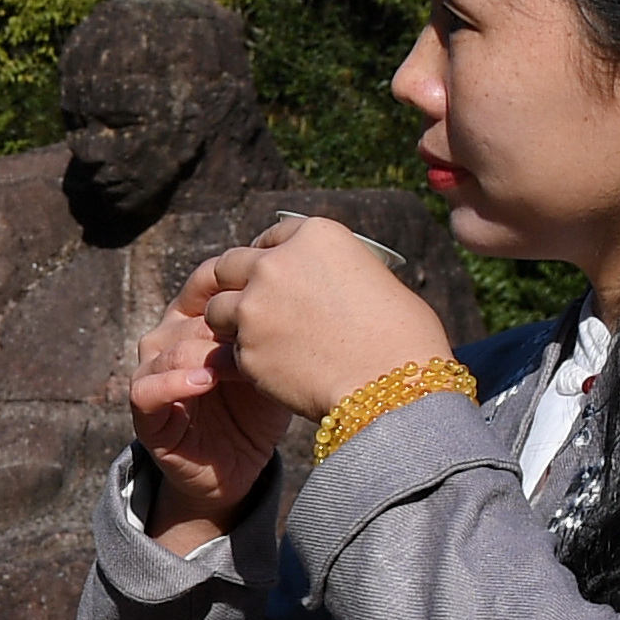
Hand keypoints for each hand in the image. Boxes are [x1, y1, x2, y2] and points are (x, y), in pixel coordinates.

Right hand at [132, 303, 292, 538]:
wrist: (240, 469)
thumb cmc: (257, 411)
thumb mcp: (270, 366)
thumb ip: (271, 334)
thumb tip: (294, 297)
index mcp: (194, 322)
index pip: (203, 285)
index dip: (231, 286)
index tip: (270, 296)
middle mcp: (166, 343)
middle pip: (188, 315)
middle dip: (223, 323)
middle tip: (259, 334)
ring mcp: (151, 377)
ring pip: (165, 348)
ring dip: (202, 352)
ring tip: (237, 361)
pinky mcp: (144, 416)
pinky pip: (145, 390)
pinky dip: (172, 383)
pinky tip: (204, 382)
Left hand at [180, 217, 455, 427]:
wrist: (391, 385)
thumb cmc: (402, 335)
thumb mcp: (374, 280)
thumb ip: (335, 274)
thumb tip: (323, 285)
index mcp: (315, 236)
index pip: (275, 235)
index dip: (269, 253)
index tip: (267, 269)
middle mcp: (276, 263)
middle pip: (232, 264)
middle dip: (235, 281)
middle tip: (242, 299)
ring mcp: (254, 306)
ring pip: (218, 308)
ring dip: (229, 320)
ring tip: (250, 337)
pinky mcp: (245, 349)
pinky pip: (230, 350)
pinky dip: (243, 357)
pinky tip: (267, 367)